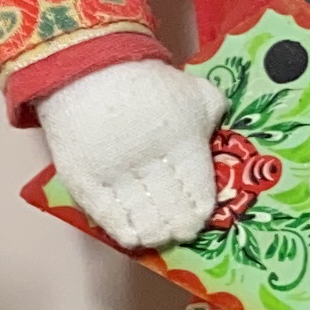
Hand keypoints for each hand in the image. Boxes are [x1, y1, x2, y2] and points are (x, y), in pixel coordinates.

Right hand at [36, 58, 223, 248]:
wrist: (87, 70)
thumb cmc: (145, 81)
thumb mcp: (191, 90)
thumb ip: (211, 112)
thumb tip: (222, 130)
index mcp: (183, 143)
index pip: (198, 193)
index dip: (200, 212)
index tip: (199, 219)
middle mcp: (152, 164)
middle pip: (172, 210)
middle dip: (179, 226)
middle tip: (180, 231)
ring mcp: (117, 175)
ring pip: (142, 218)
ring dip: (154, 233)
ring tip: (158, 236)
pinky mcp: (86, 181)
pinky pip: (109, 216)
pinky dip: (124, 232)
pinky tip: (133, 238)